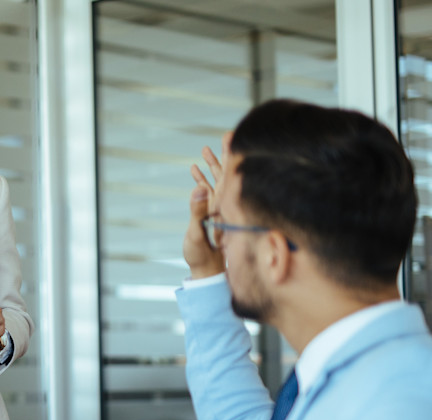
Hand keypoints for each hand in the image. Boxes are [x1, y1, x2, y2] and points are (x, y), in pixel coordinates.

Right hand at [184, 134, 228, 278]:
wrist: (206, 273)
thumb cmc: (202, 257)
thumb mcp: (197, 235)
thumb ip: (198, 212)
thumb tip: (199, 189)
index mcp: (225, 208)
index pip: (230, 176)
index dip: (232, 157)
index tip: (235, 138)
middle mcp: (226, 207)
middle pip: (228, 175)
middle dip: (226, 155)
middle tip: (227, 135)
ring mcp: (219, 211)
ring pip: (218, 183)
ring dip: (212, 167)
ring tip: (205, 149)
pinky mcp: (211, 216)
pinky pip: (207, 194)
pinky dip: (202, 181)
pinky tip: (196, 172)